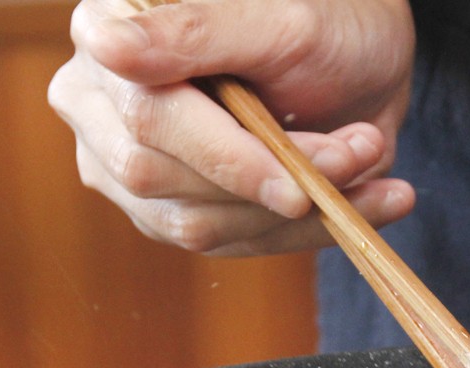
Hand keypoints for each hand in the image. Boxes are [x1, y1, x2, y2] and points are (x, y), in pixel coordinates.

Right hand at [48, 0, 416, 255]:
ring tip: (367, 160)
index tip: (296, 186)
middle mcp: (101, 101)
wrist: (361, 59)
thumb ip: (195, 30)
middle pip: (159, 176)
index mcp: (106, 30)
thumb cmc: (322, 21)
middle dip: (271, 179)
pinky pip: (227, 242)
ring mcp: (127, 163)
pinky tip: (365, 199)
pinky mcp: (168, 210)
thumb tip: (105, 45)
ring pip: (196, 222)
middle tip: (360, 152)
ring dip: (298, 211)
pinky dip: (304, 231)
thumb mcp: (278, 20)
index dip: (225, 157)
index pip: (147, 115)